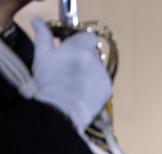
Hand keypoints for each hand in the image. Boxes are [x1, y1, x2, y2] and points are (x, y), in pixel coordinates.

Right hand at [31, 17, 111, 134]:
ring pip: (97, 68)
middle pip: (93, 54)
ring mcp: (103, 74)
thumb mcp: (42, 56)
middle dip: (83, 58)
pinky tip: (83, 92)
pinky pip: (102, 82)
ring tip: (75, 83)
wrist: (61, 109)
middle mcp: (95, 59)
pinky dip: (95, 85)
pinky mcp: (108, 88)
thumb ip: (43, 37)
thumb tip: (37, 21)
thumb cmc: (49, 81)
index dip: (81, 42)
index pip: (89, 37)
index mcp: (80, 48)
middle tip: (69, 70)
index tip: (72, 50)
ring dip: (89, 72)